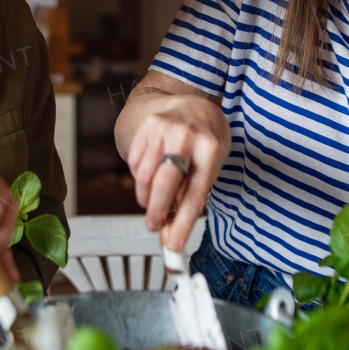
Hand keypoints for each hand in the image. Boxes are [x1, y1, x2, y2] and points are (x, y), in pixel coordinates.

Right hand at [124, 96, 228, 251]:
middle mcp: (186, 136)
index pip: (194, 194)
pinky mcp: (148, 126)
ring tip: (152, 202)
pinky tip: (149, 178)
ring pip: (144, 175)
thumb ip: (194, 192)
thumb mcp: (213, 165)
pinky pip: (135, 162)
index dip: (182, 222)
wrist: (195, 105)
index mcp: (210, 149)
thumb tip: (173, 227)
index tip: (173, 244)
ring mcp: (165, 129)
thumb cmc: (207, 141)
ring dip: (146, 197)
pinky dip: (139, 178)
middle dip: (156, 212)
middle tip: (154, 226)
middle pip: (164, 182)